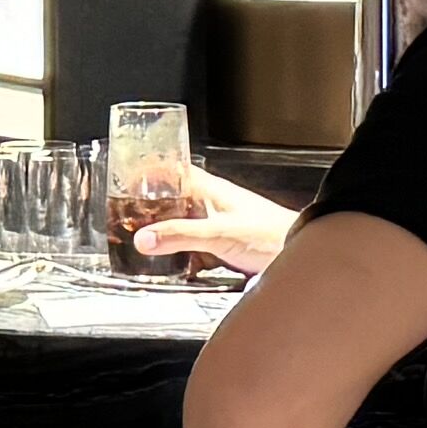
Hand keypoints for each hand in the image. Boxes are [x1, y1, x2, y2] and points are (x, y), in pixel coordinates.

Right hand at [131, 168, 299, 281]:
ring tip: (141, 235)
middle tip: (126, 212)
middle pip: (175, 196)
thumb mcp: (217, 233)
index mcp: (211, 189)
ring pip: (184, 218)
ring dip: (165, 226)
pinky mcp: (226, 243)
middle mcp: (214, 202)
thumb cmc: (269, 235)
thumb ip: (180, 235)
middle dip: (151, 203)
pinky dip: (180, 246)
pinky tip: (172, 258)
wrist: (300, 255)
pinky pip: (195, 240)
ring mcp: (220, 222)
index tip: (127, 176)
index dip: (152, 171)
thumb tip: (143, 238)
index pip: (175, 170)